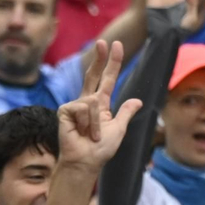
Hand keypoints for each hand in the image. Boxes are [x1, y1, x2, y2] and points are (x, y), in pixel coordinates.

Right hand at [57, 40, 141, 171]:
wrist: (85, 162)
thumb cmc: (100, 150)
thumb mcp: (119, 130)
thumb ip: (126, 113)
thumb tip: (138, 101)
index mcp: (101, 105)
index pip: (107, 79)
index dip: (111, 63)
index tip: (115, 45)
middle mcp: (87, 102)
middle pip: (93, 74)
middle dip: (98, 58)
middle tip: (103, 41)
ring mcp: (75, 105)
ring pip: (93, 102)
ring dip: (96, 124)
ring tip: (91, 137)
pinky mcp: (65, 111)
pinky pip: (83, 108)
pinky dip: (88, 124)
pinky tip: (82, 134)